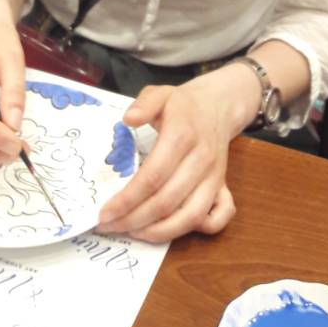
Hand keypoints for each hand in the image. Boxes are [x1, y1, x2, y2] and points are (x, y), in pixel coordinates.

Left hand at [97, 67, 261, 243]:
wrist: (218, 106)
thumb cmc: (182, 105)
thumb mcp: (160, 94)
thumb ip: (144, 103)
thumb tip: (128, 119)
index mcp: (182, 135)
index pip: (152, 176)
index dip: (127, 199)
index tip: (105, 212)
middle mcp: (201, 160)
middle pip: (167, 201)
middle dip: (134, 220)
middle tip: (110, 226)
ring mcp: (215, 176)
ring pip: (190, 216)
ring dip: (159, 232)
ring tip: (132, 232)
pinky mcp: (223, 186)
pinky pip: (218, 217)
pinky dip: (198, 230)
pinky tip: (170, 229)